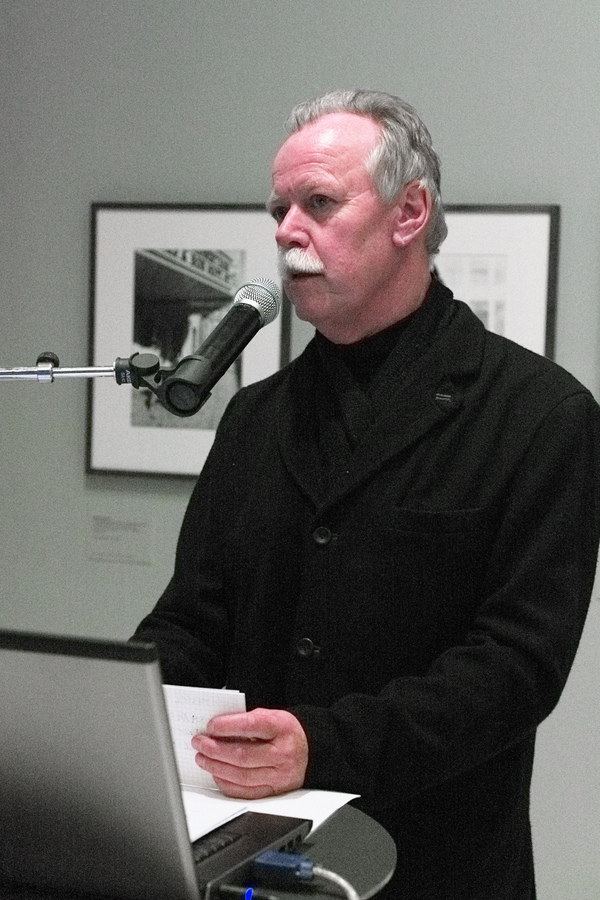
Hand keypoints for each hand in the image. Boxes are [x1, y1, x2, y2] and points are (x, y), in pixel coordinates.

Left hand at [191, 708, 308, 799]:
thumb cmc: (286, 731)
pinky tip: (216, 773)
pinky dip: (227, 783)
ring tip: (203, 758)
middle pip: (243, 755)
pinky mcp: (275, 791)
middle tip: (199, 742)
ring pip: (242, 776)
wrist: (310, 749)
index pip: (251, 726)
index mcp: (282, 728)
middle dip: (215, 749)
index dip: (228, 726)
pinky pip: (246, 792)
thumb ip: (246, 721)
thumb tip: (216, 729)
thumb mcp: (271, 717)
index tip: (210, 726)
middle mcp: (283, 753)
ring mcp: (280, 776)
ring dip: (217, 767)